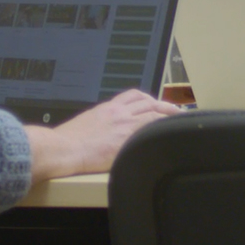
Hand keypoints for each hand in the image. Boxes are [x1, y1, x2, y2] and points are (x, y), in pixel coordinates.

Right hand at [24, 90, 180, 182]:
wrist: (65, 148)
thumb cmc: (68, 142)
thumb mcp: (86, 125)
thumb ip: (100, 125)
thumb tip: (104, 132)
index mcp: (107, 108)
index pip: (132, 96)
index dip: (147, 98)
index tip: (154, 102)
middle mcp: (118, 112)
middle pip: (147, 101)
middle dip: (163, 104)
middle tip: (174, 109)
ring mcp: (124, 124)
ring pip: (153, 112)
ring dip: (168, 114)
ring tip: (178, 119)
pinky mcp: (128, 137)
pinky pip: (152, 128)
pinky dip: (163, 128)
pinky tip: (171, 132)